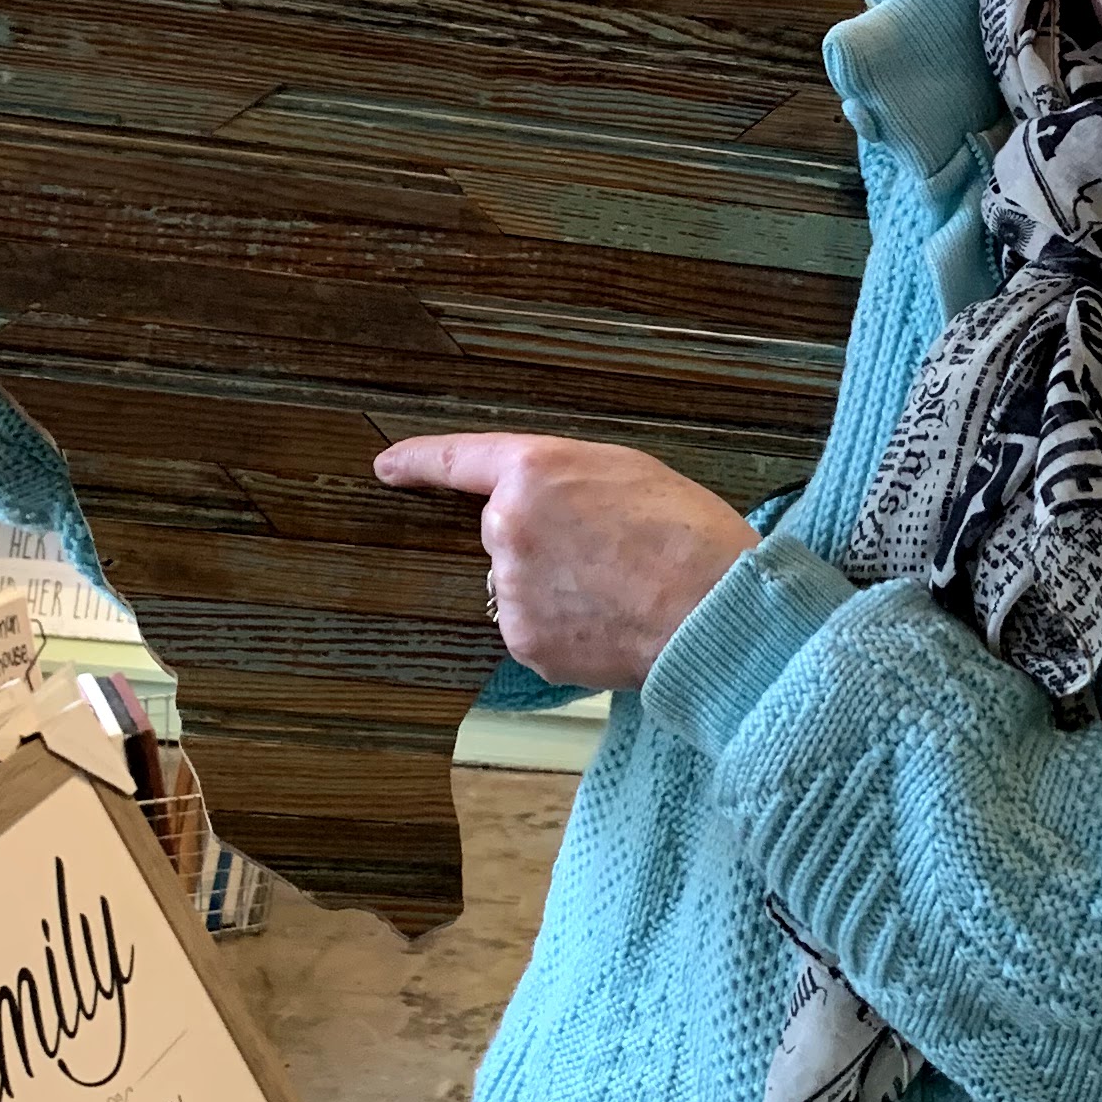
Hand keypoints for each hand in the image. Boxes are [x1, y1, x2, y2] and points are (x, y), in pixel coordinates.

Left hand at [373, 431, 757, 688]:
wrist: (712, 611)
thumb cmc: (687, 535)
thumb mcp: (626, 471)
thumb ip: (565, 480)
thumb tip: (546, 509)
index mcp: (533, 472)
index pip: (458, 460)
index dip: (419, 461)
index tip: (389, 467)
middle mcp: (507, 528)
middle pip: (507, 531)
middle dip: (545, 540)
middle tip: (612, 551)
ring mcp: (510, 591)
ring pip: (521, 584)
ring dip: (556, 587)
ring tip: (620, 590)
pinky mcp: (524, 641)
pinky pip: (533, 627)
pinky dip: (564, 627)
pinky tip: (609, 622)